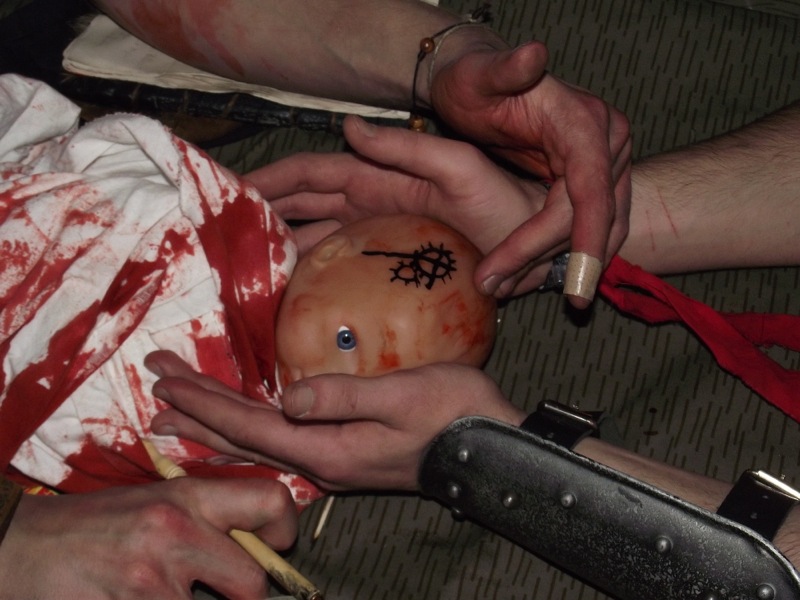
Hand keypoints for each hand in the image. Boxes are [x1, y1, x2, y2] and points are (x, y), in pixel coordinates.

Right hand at [0, 478, 296, 599]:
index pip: (270, 499)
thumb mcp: (155, 502)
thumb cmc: (93, 525)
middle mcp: (175, 530)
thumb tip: (255, 543)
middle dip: (243, 595)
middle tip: (220, 590)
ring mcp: (151, 576)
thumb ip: (206, 518)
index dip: (283, 530)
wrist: (23, 545)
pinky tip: (139, 598)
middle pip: (253, 580)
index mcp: (188, 496)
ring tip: (163, 592)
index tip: (272, 548)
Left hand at [145, 350, 525, 491]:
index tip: (168, 378)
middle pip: (245, 437)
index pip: (252, 425)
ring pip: (259, 442)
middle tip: (157, 383)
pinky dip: (248, 428)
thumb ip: (343, 397)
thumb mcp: (403, 396)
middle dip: (198, 411)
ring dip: (216, 422)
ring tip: (178, 410)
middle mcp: (322, 462)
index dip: (207, 402)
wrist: (493, 448)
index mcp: (329, 449)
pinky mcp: (346, 451)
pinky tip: (241, 424)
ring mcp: (334, 460)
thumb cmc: (455, 416)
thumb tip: (287, 397)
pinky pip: (280, 442)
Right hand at [249, 116, 557, 290]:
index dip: (268, 179)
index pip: (308, 173)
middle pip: (300, 206)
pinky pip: (340, 270)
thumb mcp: (457, 165)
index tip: (227, 190)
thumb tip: (349, 128)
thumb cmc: (502, 201)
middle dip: (260, 215)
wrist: (533, 244)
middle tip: (219, 236)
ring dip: (277, 250)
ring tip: (241, 270)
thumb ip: (406, 148)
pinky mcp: (388, 270)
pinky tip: (287, 294)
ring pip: (313, 239)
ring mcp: (376, 238)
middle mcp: (368, 205)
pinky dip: (310, 276)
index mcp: (377, 176)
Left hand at [431, 41, 631, 304]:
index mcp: (583, 121)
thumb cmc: (473, 83)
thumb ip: (503, 69)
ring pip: (602, 227)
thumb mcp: (479, 76)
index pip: (591, 188)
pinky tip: (530, 274)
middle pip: (594, 215)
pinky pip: (593, 225)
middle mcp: (605, 141)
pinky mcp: (596, 179)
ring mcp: (605, 162)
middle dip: (555, 259)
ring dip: (564, 265)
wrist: (481, 83)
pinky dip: (570, 254)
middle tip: (501, 287)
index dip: (584, 238)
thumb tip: (534, 55)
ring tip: (508, 287)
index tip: (574, 285)